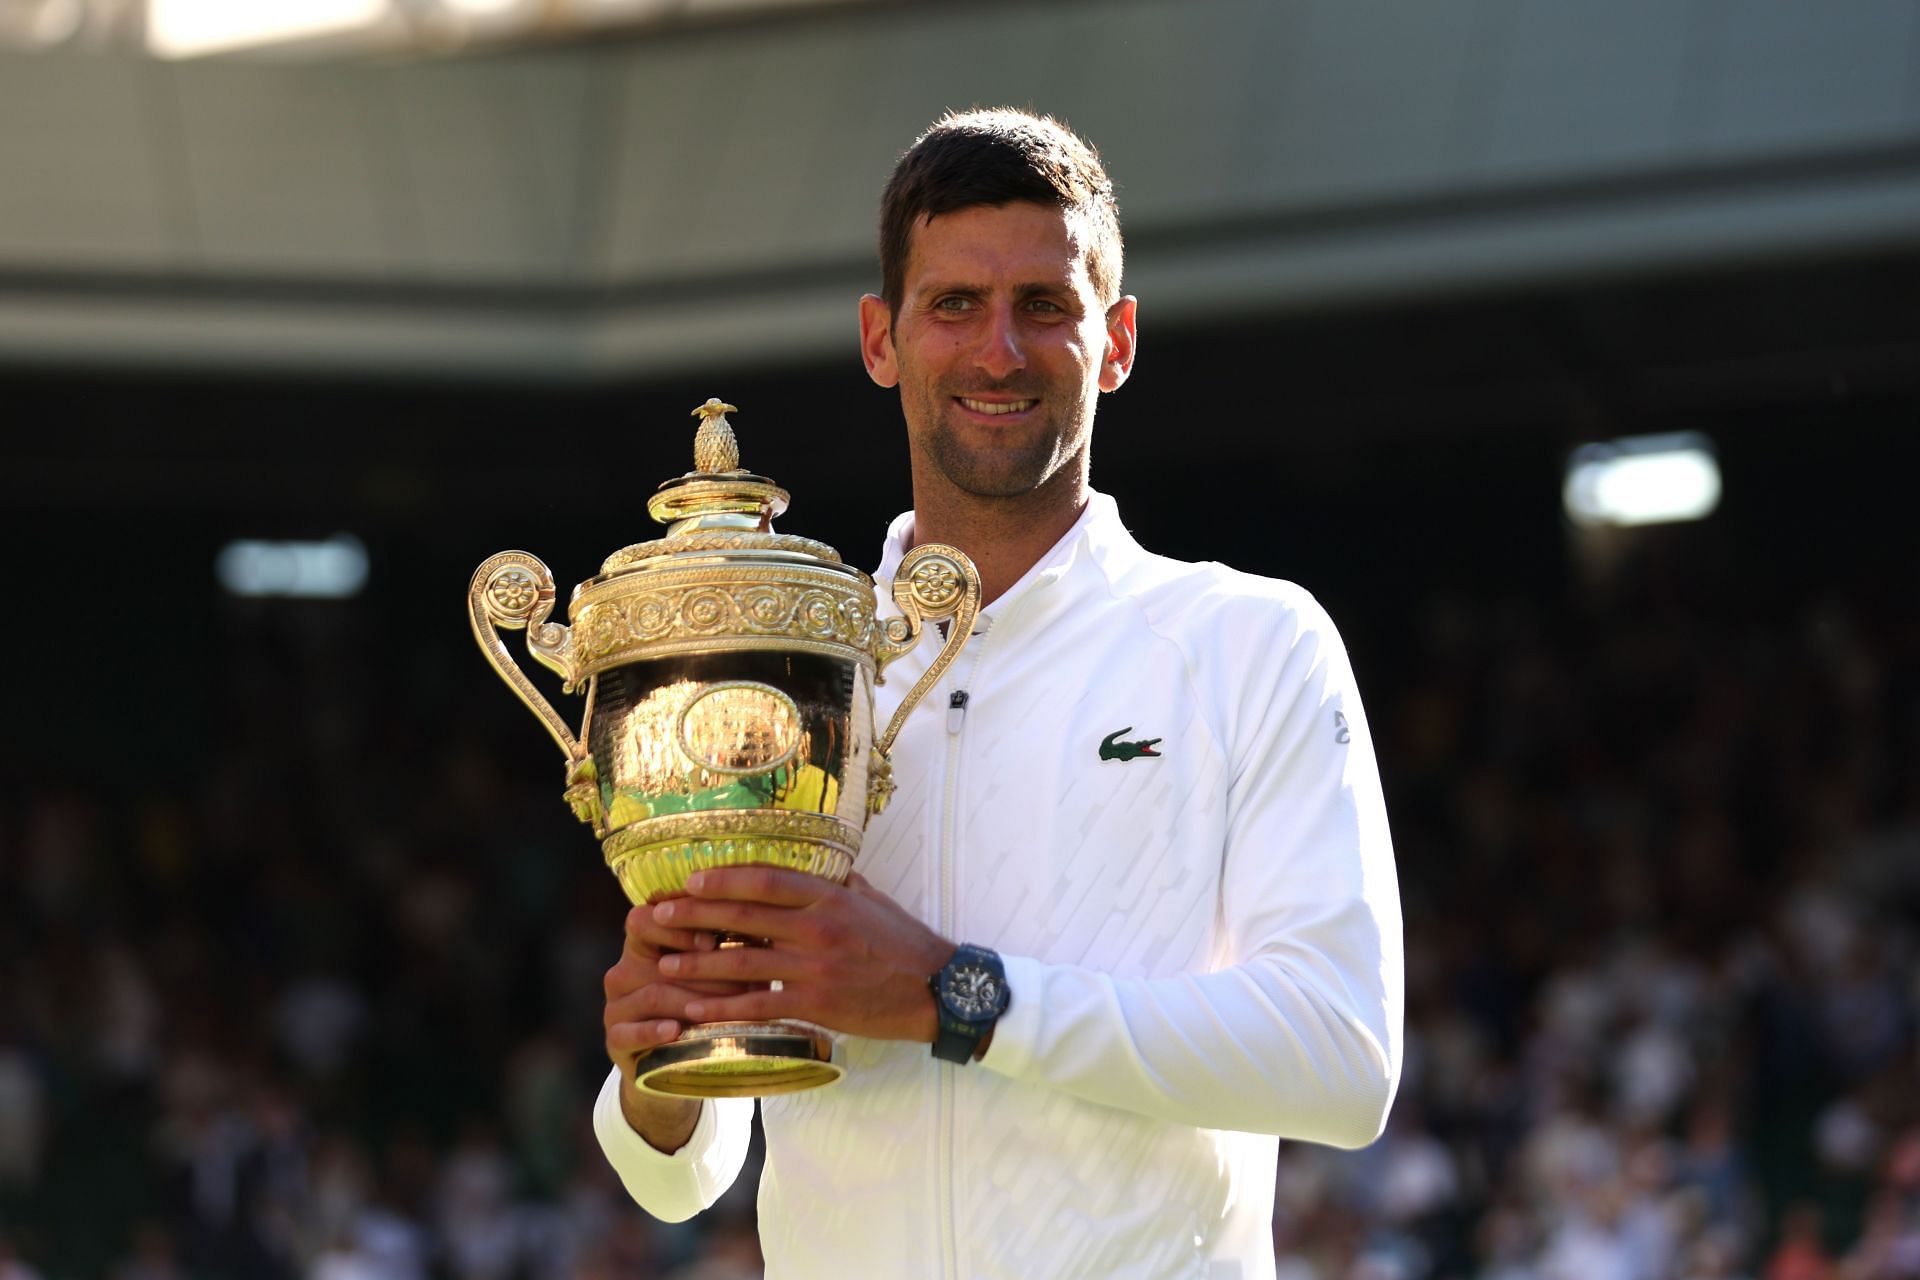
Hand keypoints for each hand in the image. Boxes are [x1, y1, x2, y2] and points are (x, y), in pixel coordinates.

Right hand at [602, 900, 757, 1151]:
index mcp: (646, 943)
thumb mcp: (721, 973)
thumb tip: (776, 924)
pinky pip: (629, 1032)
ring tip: (722, 1008)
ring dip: (690, 999)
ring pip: (651, 993)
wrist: (676, 1064)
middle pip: (651, 956)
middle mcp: (626, 968)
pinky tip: (676, 1031)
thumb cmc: (708, 1004)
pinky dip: (654, 1030)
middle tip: (736, 978)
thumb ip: (735, 946)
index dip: (678, 925)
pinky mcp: (616, 1039)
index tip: (712, 939)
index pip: (647, 917)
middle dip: (699, 967)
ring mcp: (617, 1005)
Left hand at [651, 868, 954, 1043]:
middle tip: (657, 916)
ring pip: (743, 964)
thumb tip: (811, 861)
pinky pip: (760, 1005)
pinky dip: (725, 1008)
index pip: (766, 881)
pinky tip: (696, 1011)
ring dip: (698, 966)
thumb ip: (836, 883)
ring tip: (664, 966)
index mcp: (829, 896)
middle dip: (695, 917)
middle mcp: (818, 927)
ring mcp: (815, 968)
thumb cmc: (903, 942)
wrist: (936, 990)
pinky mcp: (816, 1004)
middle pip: (743, 918)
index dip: (723, 880)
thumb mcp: (871, 899)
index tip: (690, 881)